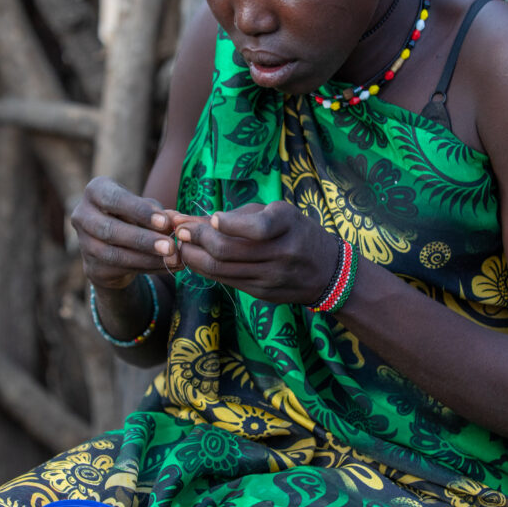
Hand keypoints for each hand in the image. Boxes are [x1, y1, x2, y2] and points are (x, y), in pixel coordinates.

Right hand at [71, 176, 181, 289]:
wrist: (116, 245)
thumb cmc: (134, 217)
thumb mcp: (147, 210)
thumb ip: (160, 214)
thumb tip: (176, 220)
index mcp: (95, 191)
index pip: (114, 199)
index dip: (139, 211)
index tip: (165, 222)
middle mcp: (82, 215)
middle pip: (110, 230)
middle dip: (143, 239)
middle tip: (171, 246)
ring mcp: (83, 243)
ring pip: (113, 254)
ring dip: (147, 258)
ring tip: (173, 259)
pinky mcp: (91, 267)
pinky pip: (119, 269)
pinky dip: (148, 268)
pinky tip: (167, 266)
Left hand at [174, 201, 338, 304]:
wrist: (327, 272)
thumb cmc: (295, 231)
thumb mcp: (274, 213)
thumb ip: (235, 215)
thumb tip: (190, 218)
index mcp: (288, 224)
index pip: (257, 227)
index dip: (229, 223)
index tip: (213, 217)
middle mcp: (281, 252)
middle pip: (228, 251)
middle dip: (197, 240)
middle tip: (180, 231)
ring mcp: (271, 277)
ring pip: (221, 270)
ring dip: (194, 257)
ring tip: (181, 245)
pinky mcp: (262, 293)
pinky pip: (226, 281)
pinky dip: (205, 269)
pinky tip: (196, 259)